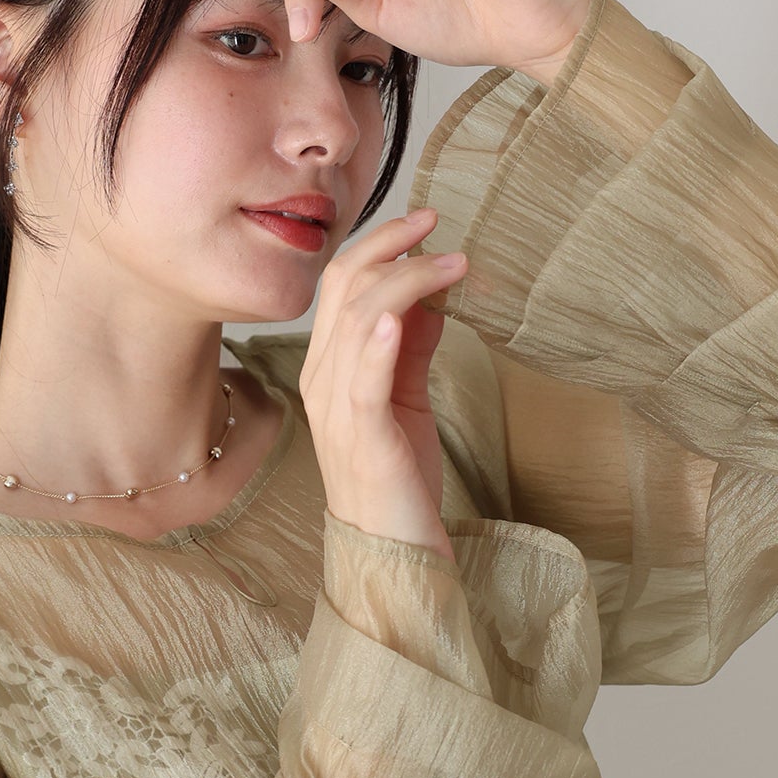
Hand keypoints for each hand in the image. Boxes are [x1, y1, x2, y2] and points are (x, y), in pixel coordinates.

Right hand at [298, 205, 465, 559]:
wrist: (394, 554)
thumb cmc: (399, 479)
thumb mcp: (408, 399)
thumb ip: (412, 348)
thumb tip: (432, 294)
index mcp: (329, 369)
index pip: (341, 284)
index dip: (380, 245)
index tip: (426, 223)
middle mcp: (323, 382)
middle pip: (344, 288)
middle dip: (392, 246)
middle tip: (439, 225)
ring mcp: (338, 411)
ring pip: (357, 320)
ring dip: (408, 281)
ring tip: (453, 264)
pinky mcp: (363, 441)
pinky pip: (362, 381)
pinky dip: (378, 343)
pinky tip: (399, 317)